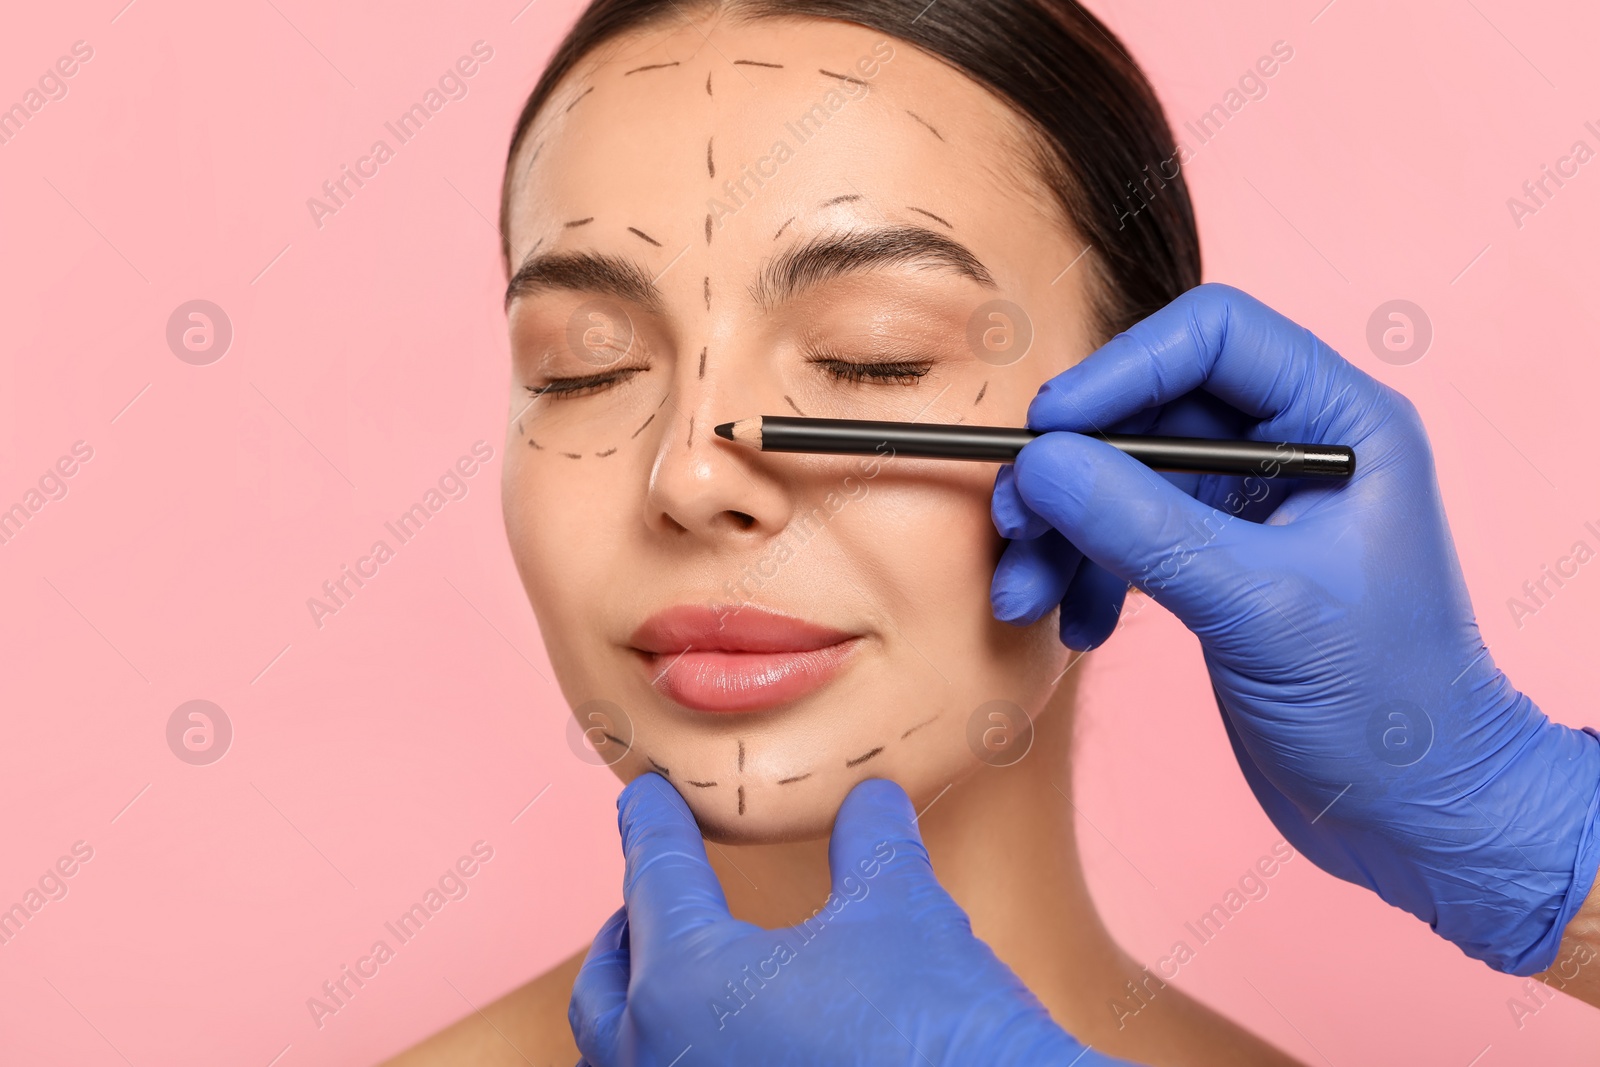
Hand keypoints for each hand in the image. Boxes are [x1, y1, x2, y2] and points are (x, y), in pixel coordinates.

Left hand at [569, 773, 1133, 1065]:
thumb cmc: (938, 1030)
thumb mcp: (902, 912)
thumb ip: (871, 844)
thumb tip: (872, 798)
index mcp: (685, 981)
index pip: (656, 879)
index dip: (652, 825)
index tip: (644, 796)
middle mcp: (659, 1060)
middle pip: (607, 984)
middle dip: (625, 933)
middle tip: (646, 900)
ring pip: (619, 1058)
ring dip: (633, 1010)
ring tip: (665, 982)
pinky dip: (670, 1060)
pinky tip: (720, 1050)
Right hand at [989, 282, 1599, 975]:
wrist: (1418, 816)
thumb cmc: (1387, 710)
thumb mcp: (1257, 609)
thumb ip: (1143, 528)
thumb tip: (1040, 464)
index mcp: (1342, 424)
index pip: (1213, 338)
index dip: (1121, 370)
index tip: (1046, 430)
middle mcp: (1297, 448)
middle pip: (1152, 407)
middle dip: (1074, 468)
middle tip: (1015, 522)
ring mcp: (1254, 508)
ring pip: (1126, 475)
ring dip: (1064, 530)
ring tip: (1026, 596)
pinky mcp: (1220, 565)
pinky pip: (1126, 536)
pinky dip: (1086, 573)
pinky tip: (1078, 626)